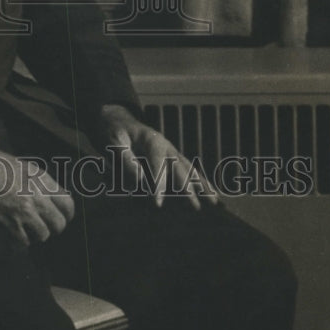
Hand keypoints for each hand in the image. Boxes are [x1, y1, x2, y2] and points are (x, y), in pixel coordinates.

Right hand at [0, 136, 74, 245]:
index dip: (66, 214)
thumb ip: (40, 181)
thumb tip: (55, 196)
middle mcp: (36, 195)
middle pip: (59, 224)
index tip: (61, 217)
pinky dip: (20, 241)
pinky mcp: (9, 224)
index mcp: (41, 178)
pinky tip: (13, 232)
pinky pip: (24, 243)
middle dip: (53, 227)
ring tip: (25, 227)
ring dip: (36, 234)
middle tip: (44, 225)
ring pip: (44, 235)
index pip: (68, 204)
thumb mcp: (22, 165)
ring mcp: (23, 211)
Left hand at [101, 104, 217, 209]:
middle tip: (195, 207)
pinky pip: (190, 170)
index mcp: (152, 140)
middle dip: (187, 187)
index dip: (159, 183)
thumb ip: (126, 160)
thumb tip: (141, 181)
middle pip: (179, 167)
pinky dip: (201, 182)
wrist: (121, 122)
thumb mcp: (115, 142)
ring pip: (190, 169)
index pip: (158, 163)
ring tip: (214, 201)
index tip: (158, 202)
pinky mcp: (173, 158)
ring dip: (201, 185)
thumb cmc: (116, 133)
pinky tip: (212, 194)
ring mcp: (172, 151)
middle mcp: (166, 145)